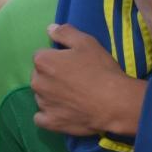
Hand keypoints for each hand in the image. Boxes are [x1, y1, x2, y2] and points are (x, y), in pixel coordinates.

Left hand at [32, 23, 146, 136]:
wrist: (114, 103)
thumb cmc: (100, 69)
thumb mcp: (87, 42)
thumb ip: (65, 33)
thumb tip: (49, 29)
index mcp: (43, 61)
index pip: (41, 56)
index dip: (57, 58)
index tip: (72, 64)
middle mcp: (37, 83)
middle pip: (39, 76)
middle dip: (51, 77)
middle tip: (73, 80)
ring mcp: (43, 104)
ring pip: (41, 96)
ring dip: (51, 95)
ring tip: (72, 97)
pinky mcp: (50, 122)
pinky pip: (40, 118)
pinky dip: (48, 115)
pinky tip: (61, 112)